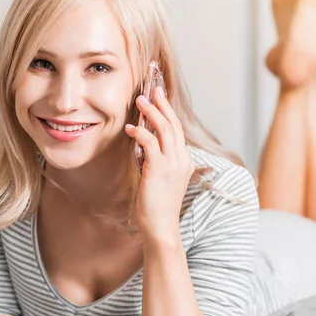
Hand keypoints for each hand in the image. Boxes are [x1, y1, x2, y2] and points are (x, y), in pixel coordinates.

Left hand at [125, 86, 194, 244]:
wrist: (161, 228)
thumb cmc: (157, 206)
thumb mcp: (159, 179)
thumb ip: (156, 160)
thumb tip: (143, 143)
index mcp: (184, 161)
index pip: (177, 129)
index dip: (168, 111)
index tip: (160, 95)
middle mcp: (181, 159)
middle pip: (173, 124)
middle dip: (163, 103)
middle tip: (153, 88)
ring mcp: (172, 164)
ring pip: (164, 128)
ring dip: (151, 111)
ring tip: (140, 99)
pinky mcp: (159, 169)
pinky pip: (150, 143)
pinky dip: (140, 132)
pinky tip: (131, 128)